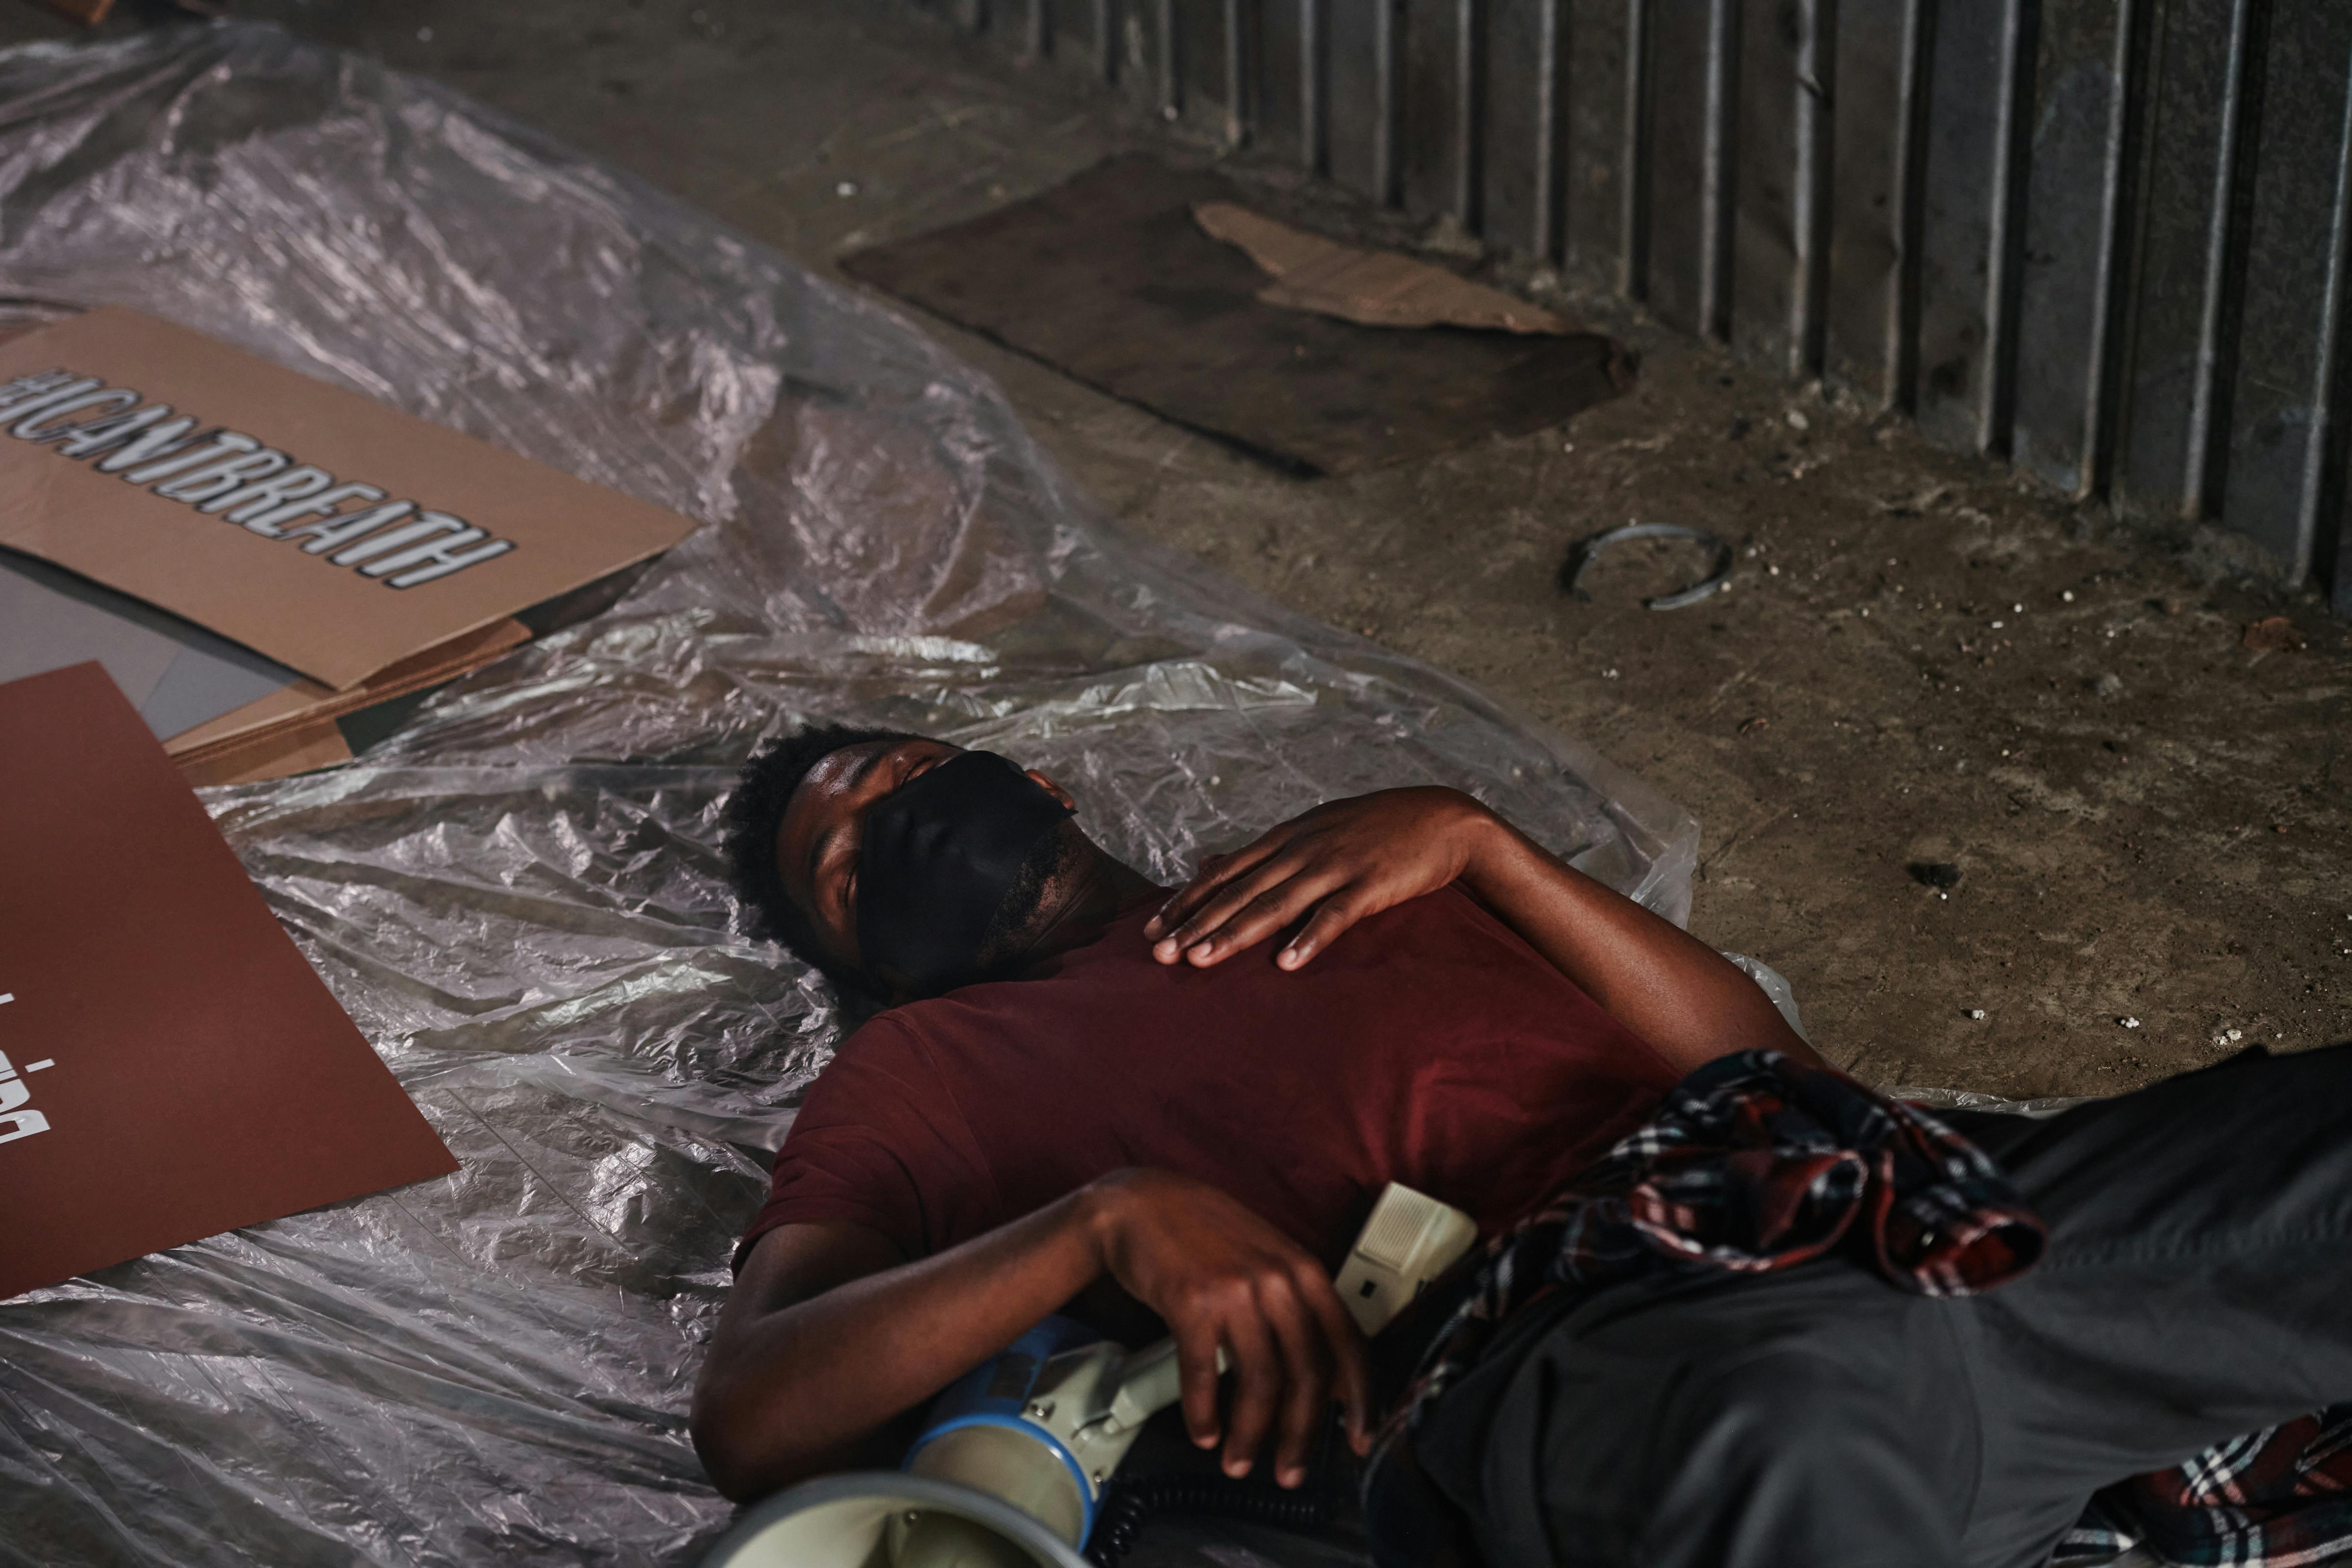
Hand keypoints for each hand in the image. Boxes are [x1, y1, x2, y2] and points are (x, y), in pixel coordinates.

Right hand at [1082, 1169, 1369, 1484]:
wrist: (1140, 1204)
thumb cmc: (1204, 1233)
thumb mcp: (1266, 1256)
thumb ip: (1297, 1304)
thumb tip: (1323, 1373)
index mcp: (1303, 1269)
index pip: (1348, 1343)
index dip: (1358, 1399)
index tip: (1358, 1438)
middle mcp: (1276, 1279)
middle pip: (1306, 1374)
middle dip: (1299, 1435)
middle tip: (1290, 1471)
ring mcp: (1235, 1291)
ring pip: (1259, 1382)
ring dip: (1249, 1434)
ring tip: (1237, 1461)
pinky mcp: (1191, 1303)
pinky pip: (1202, 1375)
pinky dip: (1203, 1414)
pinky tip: (1203, 1432)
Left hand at [1146, 787, 1501, 969]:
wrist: (1445, 819)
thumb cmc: (1377, 830)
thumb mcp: (1314, 829)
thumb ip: (1264, 851)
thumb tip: (1211, 862)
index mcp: (1287, 837)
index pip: (1225, 871)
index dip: (1187, 900)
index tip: (1152, 928)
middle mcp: (1303, 848)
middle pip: (1240, 890)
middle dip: (1196, 923)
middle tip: (1158, 954)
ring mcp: (1336, 865)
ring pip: (1275, 903)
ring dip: (1235, 933)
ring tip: (1200, 960)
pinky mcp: (1370, 884)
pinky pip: (1334, 915)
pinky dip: (1308, 938)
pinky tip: (1285, 963)